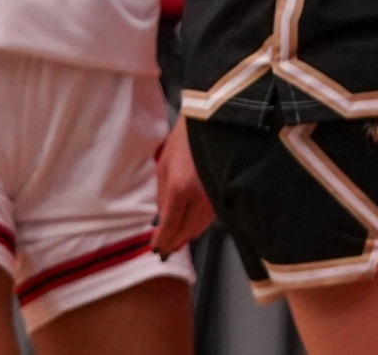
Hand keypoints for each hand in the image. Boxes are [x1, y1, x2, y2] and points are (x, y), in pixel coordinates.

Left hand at [150, 119, 214, 258]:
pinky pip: (207, 220)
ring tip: (175, 243)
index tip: (156, 248)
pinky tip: (190, 230)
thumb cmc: (183, 142)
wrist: (210, 127)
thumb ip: (162, 196)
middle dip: (173, 243)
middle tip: (164, 250)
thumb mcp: (163, 167)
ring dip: (185, 237)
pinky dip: (197, 227)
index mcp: (180, 189)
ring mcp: (213, 198)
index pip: (170, 226)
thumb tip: (162, 220)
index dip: (163, 241)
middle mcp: (199, 198)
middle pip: (185, 232)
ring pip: (198, 228)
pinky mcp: (221, 196)